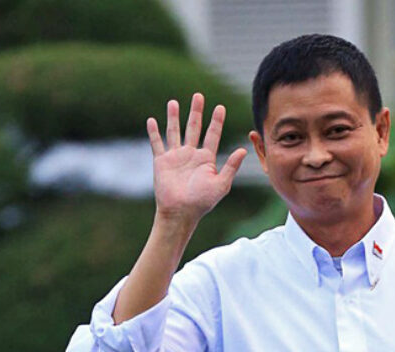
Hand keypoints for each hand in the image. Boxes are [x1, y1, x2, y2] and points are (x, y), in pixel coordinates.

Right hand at [146, 93, 246, 225]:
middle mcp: (191, 155)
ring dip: (174, 117)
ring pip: (175, 131)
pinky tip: (151, 120)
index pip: (213, 135)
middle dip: (196, 112)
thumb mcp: (221, 184)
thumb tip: (243, 149)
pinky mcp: (161, 162)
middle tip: (198, 96)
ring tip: (173, 102)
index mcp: (206, 159)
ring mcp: (176, 157)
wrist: (181, 212)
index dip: (216, 121)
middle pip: (194, 128)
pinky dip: (154, 132)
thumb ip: (231, 166)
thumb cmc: (203, 202)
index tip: (220, 107)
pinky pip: (157, 144)